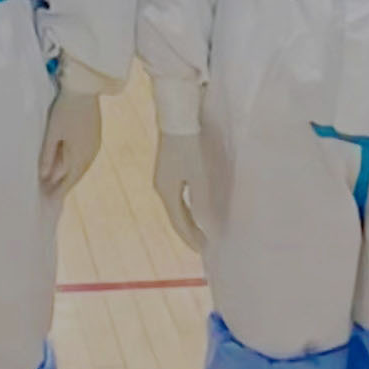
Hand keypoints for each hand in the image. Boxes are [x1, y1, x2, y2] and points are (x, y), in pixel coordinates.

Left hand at [39, 69, 101, 197]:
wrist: (84, 87)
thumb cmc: (66, 109)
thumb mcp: (52, 133)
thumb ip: (48, 156)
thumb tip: (44, 176)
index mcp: (81, 156)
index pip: (68, 181)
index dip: (57, 192)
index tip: (45, 201)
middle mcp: (91, 154)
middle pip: (74, 175)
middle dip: (61, 185)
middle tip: (47, 194)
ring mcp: (94, 145)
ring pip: (79, 166)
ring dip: (66, 174)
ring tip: (52, 182)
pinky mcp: (94, 136)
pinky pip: (82, 157)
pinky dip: (72, 163)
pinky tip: (64, 164)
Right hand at [154, 127, 205, 243]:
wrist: (177, 117)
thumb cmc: (189, 146)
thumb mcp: (199, 176)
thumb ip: (202, 202)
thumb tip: (207, 224)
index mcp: (167, 192)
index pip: (179, 223)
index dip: (191, 238)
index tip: (203, 250)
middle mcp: (161, 188)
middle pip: (175, 216)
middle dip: (189, 232)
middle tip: (202, 245)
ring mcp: (163, 178)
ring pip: (176, 207)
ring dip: (187, 220)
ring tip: (200, 231)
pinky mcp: (167, 169)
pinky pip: (176, 196)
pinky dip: (186, 207)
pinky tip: (194, 208)